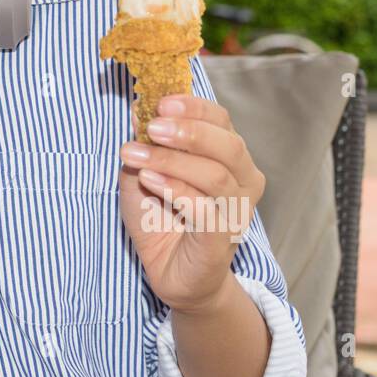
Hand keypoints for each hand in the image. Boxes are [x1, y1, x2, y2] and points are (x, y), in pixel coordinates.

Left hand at [117, 95, 265, 315]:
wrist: (172, 274)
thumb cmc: (161, 218)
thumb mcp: (142, 173)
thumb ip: (144, 144)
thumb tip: (136, 107)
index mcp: (228, 157)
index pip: (221, 121)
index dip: (194, 108)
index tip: (161, 102)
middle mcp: (242, 181)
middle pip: (228, 146)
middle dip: (188, 132)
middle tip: (152, 127)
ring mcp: (235, 212)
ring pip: (215, 176)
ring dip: (171, 161)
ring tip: (134, 155)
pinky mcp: (221, 240)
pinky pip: (206, 211)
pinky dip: (176, 191)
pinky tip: (148, 180)